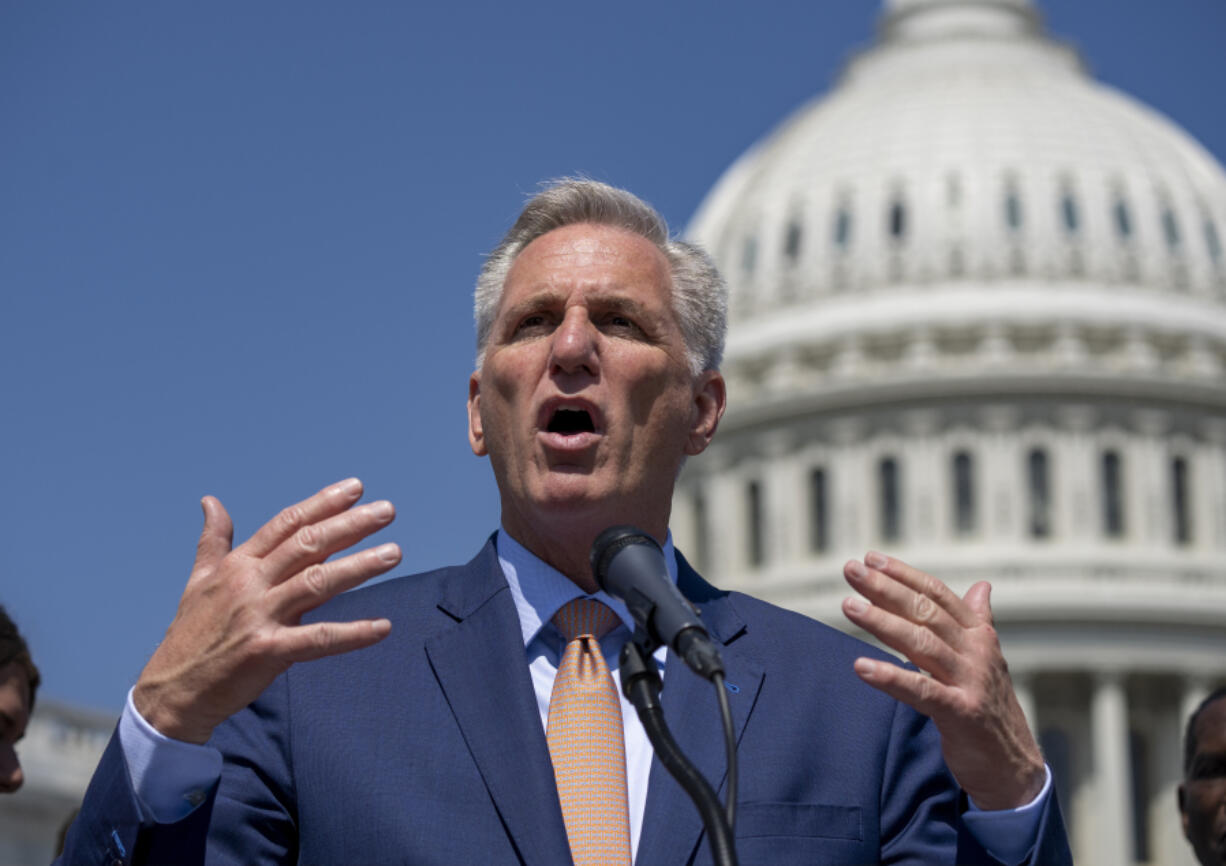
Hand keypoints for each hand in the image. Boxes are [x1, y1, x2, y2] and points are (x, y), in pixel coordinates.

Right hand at [133, 478, 399, 743]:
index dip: (322, 504)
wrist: (171, 691)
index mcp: (238, 565)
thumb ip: (214, 540)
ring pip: (318, 582)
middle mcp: (249, 583)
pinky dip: (353, 634)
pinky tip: (383, 627)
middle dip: (350, 524)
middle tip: (388, 510)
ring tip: (394, 552)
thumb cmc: (191, 634)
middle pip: (308, 544)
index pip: (287, 524)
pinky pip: (318, 640)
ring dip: (360, 566)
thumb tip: (211, 501)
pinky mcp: (267, 651)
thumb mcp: (199, 580)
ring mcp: (258, 616)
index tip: (356, 488)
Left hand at [841, 552, 1043, 809]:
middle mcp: (976, 652)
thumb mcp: (985, 659)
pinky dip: (889, 677)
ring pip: (920, 643)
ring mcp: (970, 681)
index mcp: (979, 635)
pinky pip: (920, 691)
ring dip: (882, 623)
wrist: (1013, 765)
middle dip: (886, 588)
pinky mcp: (962, 713)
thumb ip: (978, 620)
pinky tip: (860, 666)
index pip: (937, 594)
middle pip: (925, 612)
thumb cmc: (989, 707)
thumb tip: (982, 586)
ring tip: (849, 606)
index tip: (870, 558)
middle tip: (851, 570)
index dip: (904, 575)